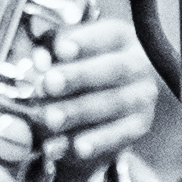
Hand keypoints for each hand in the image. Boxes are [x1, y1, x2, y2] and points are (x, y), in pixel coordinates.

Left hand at [33, 6, 158, 169]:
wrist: (105, 99)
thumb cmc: (82, 66)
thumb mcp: (68, 50)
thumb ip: (52, 51)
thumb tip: (39, 61)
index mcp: (121, 38)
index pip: (108, 35)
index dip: (84, 42)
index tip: (60, 50)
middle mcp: (138, 65)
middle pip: (112, 69)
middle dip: (78, 77)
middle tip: (49, 84)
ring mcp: (142, 97)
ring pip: (113, 104)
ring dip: (79, 112)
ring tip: (52, 118)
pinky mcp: (139, 126)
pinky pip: (119, 136)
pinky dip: (96, 142)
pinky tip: (76, 147)